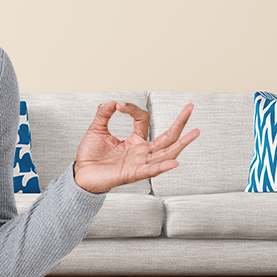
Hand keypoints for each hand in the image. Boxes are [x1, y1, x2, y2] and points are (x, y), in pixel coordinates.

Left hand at [72, 101, 198, 193]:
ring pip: (165, 153)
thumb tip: (112, 102)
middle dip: (180, 122)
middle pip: (166, 137)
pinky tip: (175, 162)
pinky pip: (151, 170)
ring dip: (181, 144)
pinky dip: (163, 167)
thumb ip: (103, 114)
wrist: (81, 175)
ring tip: (194, 133)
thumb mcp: (96, 129)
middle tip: (190, 108)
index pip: (143, 120)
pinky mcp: (132, 174)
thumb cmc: (91, 157)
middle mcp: (141, 152)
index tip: (119, 105)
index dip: (132, 109)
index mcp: (134, 141)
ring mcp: (139, 163)